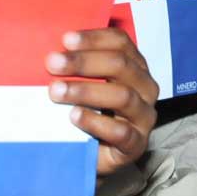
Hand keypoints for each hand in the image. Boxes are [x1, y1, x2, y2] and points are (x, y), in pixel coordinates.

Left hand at [46, 29, 157, 175]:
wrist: (88, 156)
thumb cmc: (85, 112)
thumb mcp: (82, 83)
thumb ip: (73, 66)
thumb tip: (51, 50)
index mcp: (134, 66)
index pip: (120, 42)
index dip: (94, 38)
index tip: (65, 40)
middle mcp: (145, 87)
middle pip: (121, 65)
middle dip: (84, 62)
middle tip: (53, 64)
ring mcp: (144, 116)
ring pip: (123, 96)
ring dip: (86, 91)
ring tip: (57, 91)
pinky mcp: (137, 144)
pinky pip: (121, 132)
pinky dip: (96, 122)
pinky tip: (74, 116)